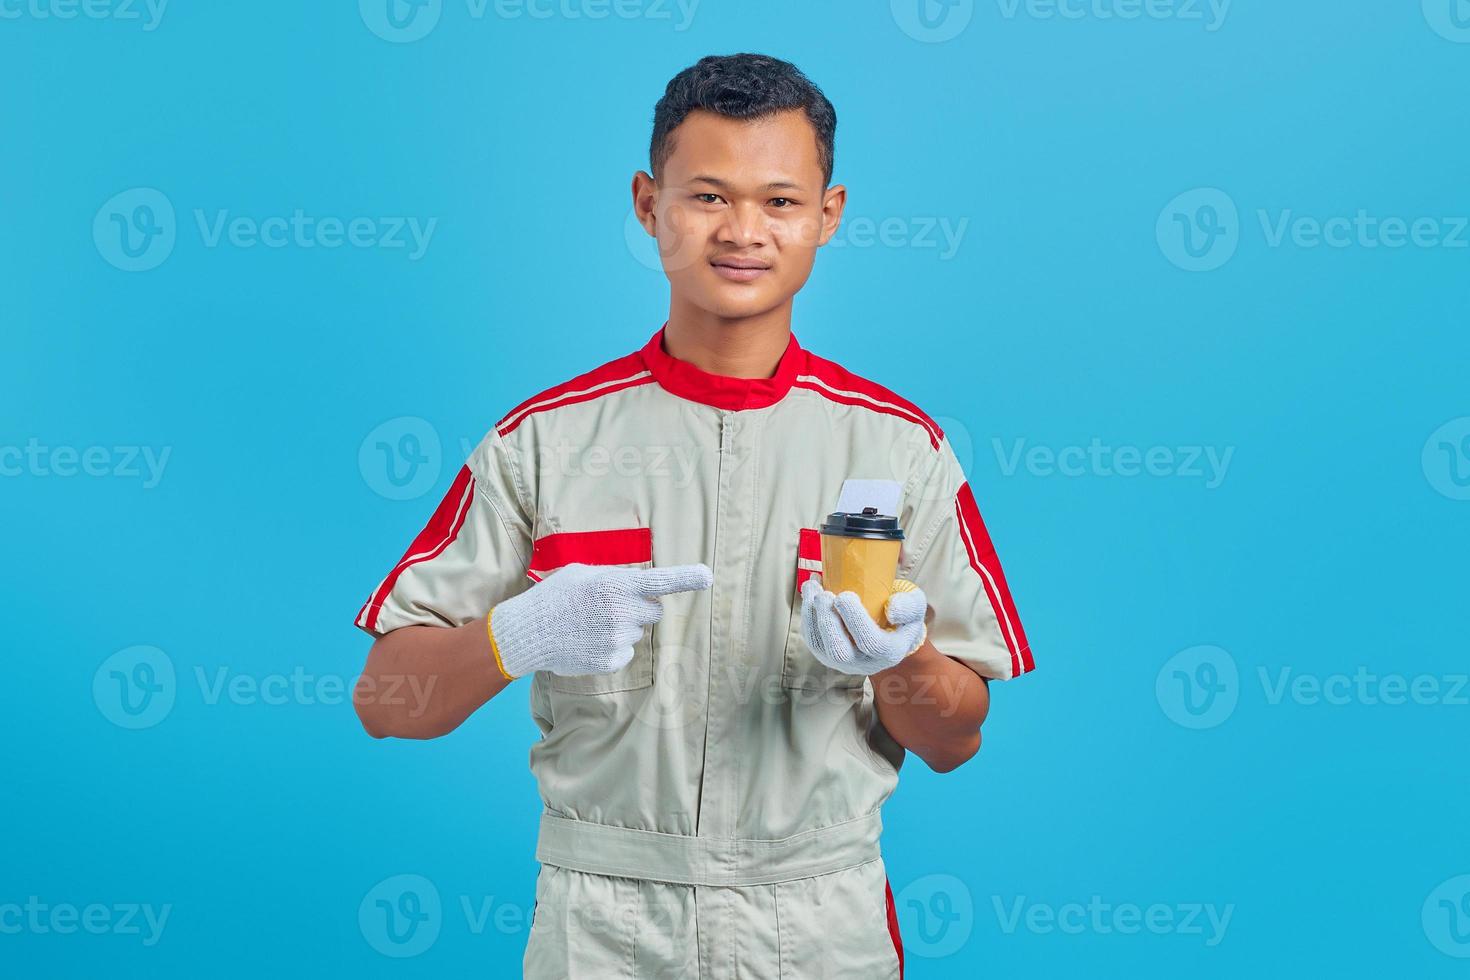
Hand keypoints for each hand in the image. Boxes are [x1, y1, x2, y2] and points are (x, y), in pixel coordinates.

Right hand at [488, 562, 713, 678]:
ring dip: (621, 627)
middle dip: (640, 607)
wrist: (529, 633)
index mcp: (616, 585)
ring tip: (589, 624)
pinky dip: (611, 647)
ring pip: (637, 631)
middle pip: (654, 610)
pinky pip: (626, 652)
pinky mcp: (613, 661)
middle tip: (610, 606)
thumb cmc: (554, 597)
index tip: (707, 576)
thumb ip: (614, 577)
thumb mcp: (581, 573)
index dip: (687, 578)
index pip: (659, 581)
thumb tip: (635, 585)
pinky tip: (588, 640)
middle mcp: (622, 612)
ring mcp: (619, 639)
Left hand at [799, 578, 928, 675]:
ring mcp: (842, 662)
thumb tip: (891, 609)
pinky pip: (811, 639)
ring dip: (811, 616)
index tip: (845, 596)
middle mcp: (864, 664)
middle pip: (839, 652)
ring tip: (812, 587)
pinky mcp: (826, 654)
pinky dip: (807, 615)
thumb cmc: (902, 614)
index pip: (871, 644)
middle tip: (824, 595)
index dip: (855, 621)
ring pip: (819, 647)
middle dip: (828, 622)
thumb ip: (909, 606)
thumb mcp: (915, 606)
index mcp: (888, 653)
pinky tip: (810, 592)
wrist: (888, 628)